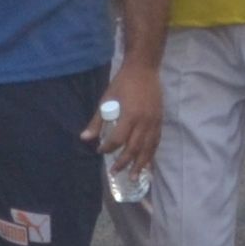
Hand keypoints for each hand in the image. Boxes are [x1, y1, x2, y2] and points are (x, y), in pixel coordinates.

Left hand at [85, 58, 159, 177]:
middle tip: (115, 172)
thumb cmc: (122, 83)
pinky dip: (151, 153)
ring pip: (148, 148)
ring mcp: (154, 121)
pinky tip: (147, 163)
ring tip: (134, 177)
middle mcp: (143, 121)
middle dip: (124, 162)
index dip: (108, 148)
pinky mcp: (160, 120)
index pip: (118, 139)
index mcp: (129, 115)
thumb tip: (85, 138)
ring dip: (140, 164)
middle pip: (134, 148)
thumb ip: (97, 121)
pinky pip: (156, 141)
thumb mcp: (106, 99)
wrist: (144, 68)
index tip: (100, 151)